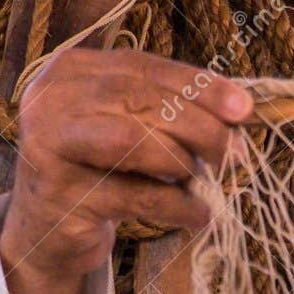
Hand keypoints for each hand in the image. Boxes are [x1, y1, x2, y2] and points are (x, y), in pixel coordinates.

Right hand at [0, 48, 252, 281]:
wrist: (51, 226)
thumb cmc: (103, 170)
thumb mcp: (134, 128)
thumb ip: (174, 111)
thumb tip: (242, 112)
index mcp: (72, 70)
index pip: (143, 66)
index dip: (198, 85)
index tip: (244, 109)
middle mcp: (52, 99)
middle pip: (138, 98)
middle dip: (199, 126)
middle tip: (234, 153)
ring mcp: (49, 145)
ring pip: (131, 141)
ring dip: (182, 162)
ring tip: (204, 183)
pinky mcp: (61, 194)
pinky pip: (135, 195)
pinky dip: (178, 206)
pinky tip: (199, 216)